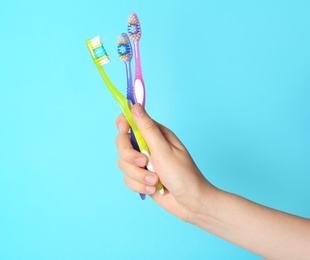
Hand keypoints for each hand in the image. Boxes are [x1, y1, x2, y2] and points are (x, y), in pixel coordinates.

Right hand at [115, 103, 216, 221]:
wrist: (191, 203)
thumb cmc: (183, 175)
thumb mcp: (164, 149)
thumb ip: (147, 128)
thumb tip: (135, 106)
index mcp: (155, 133)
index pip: (130, 120)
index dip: (123, 123)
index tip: (123, 130)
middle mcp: (147, 145)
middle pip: (121, 143)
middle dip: (130, 156)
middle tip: (144, 162)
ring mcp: (143, 162)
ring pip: (123, 163)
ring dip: (138, 175)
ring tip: (155, 181)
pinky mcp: (140, 177)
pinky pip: (127, 179)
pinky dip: (139, 186)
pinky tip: (154, 189)